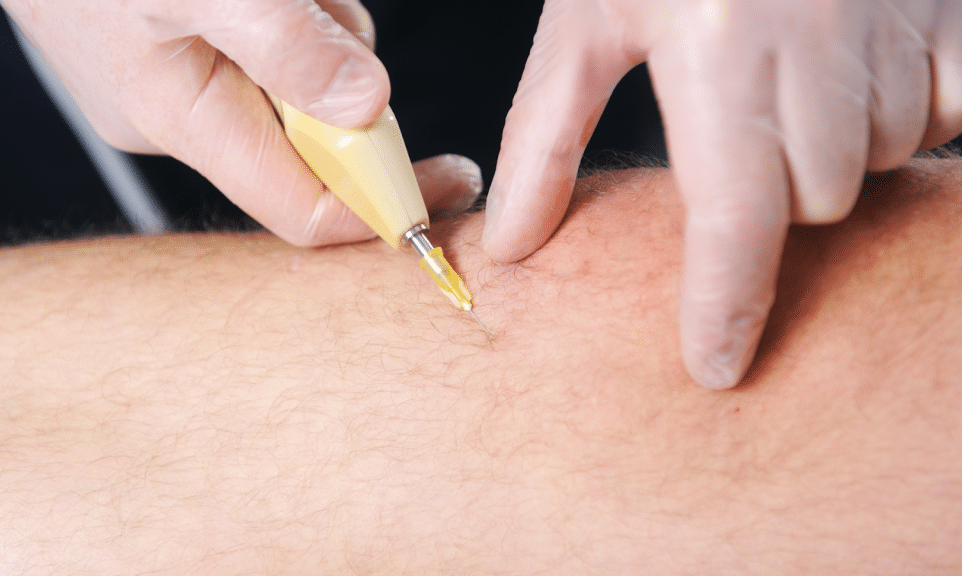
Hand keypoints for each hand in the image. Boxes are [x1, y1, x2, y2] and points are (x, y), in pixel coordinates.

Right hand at [0, 0, 479, 244]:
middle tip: (322, 7)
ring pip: (301, 83)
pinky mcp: (187, 41)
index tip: (452, 181)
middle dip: (346, 80)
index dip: (385, 204)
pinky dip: (294, 10)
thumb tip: (367, 107)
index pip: (306, 209)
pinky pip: (274, 44)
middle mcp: (186, 117)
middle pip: (315, 140)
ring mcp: (182, 77)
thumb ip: (288, 47)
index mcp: (187, 120)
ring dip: (320, 29)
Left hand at [482, 0, 961, 388]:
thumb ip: (547, 136)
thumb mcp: (585, 25)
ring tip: (793, 75)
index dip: (725, 306)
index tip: (715, 369)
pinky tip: (860, 58)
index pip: (734, 220)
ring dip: (835, 146)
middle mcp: (820, 41)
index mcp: (720, 51)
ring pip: (881, 160)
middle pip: (813, 201)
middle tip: (742, 126)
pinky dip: (908, 104)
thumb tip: (514, 244)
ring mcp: (900, 20)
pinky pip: (950, 107)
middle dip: (774, 194)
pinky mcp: (953, 8)